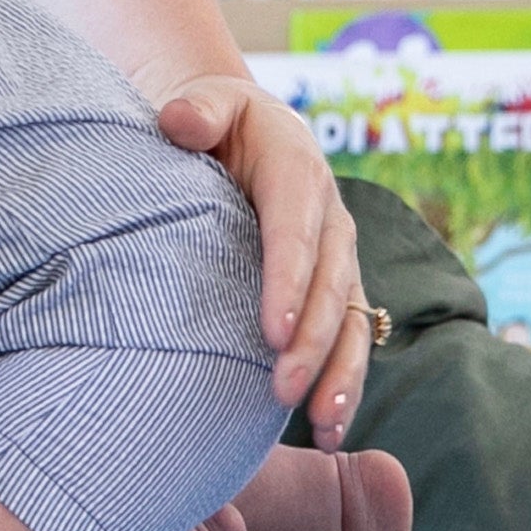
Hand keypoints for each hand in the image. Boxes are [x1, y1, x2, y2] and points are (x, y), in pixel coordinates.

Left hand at [158, 73, 377, 435]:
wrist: (246, 132)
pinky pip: (349, 340)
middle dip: (312, 342)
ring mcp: (337, 260)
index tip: (271, 331)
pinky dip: (344, 382)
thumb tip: (178, 121)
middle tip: (283, 390)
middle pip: (330, 286)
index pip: (295, 230)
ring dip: (341, 373)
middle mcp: (329, 220)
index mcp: (297, 170)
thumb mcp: (208, 102)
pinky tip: (330, 428)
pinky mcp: (335, 291)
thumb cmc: (217, 121)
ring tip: (326, 423)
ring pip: (352, 321)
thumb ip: (196, 110)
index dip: (289, 280)